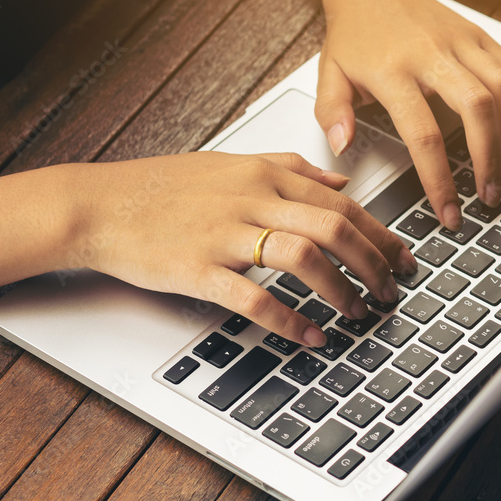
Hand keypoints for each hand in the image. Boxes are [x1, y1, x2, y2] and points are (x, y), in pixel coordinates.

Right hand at [72, 151, 415, 345]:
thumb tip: (340, 181)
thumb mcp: (230, 163)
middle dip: (373, 262)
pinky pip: (254, 296)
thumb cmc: (161, 187)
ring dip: (339, 288)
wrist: (99, 205)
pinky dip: (288, 320)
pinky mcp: (198, 269)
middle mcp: (249, 199)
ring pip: (303, 255)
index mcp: (261, 174)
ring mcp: (223, 234)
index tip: (401, 256)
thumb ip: (288, 168)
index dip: (379, 231)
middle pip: (332, 227)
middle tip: (391, 289)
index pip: (339, 201)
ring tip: (358, 312)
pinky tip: (310, 336)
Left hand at [316, 0, 500, 229]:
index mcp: (393, 71)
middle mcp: (432, 55)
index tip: (448, 212)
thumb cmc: (354, 33)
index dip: (439, 179)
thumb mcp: (328, 73)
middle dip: (488, 159)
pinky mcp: (480, 35)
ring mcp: (461, 42)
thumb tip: (342, 148)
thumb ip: (332, 113)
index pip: (423, 134)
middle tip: (489, 197)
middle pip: (477, 110)